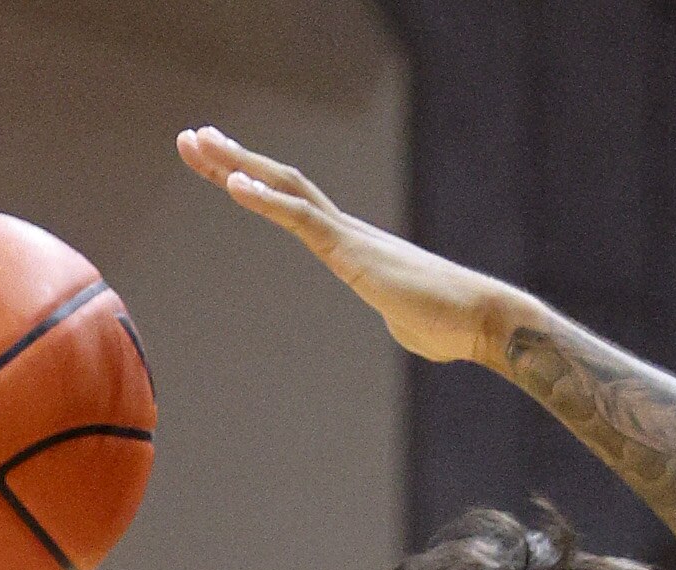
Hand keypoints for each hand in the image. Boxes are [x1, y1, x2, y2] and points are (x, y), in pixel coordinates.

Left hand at [177, 125, 524, 366]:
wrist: (483, 321)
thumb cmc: (451, 327)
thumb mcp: (409, 321)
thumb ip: (397, 314)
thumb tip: (404, 323)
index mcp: (352, 247)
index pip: (294, 204)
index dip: (255, 183)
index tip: (222, 167)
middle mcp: (346, 231)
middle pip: (280, 183)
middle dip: (233, 159)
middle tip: (192, 136)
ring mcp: (348, 237)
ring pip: (284, 188)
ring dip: (237, 165)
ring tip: (198, 142)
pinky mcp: (352, 252)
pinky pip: (301, 218)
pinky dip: (265, 199)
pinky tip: (232, 183)